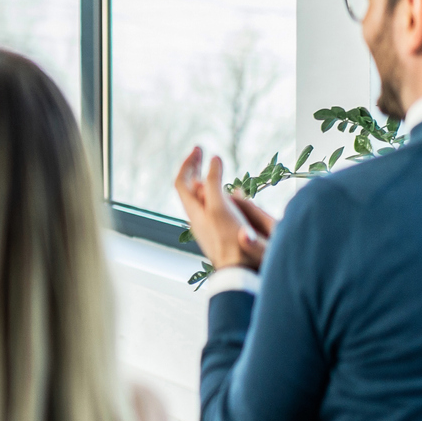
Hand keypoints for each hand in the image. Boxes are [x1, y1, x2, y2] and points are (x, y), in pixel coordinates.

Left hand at [174, 147, 268, 269]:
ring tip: (215, 170)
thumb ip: (214, 182)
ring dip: (208, 182)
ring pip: (203, 199)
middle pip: (190, 188)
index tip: (199, 148)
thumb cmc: (229, 239)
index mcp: (194, 210)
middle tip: (203, 153)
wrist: (240, 271)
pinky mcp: (220, 233)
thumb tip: (213, 159)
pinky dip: (220, 195)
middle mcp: (197, 218)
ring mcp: (208, 226)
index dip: (188, 163)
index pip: (182, 181)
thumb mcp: (219, 206)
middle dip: (196, 168)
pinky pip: (216, 209)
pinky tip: (233, 194)